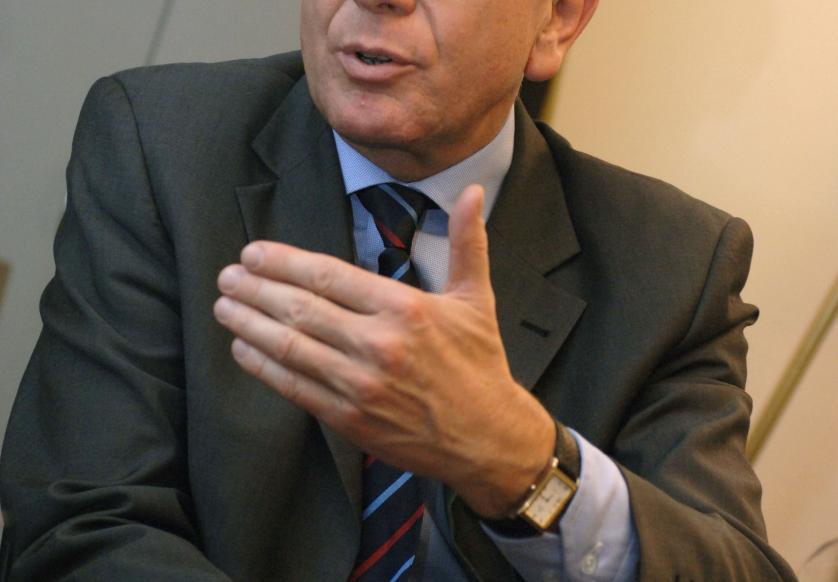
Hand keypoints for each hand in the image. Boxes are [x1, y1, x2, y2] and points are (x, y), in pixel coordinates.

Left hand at [213, 185, 554, 516]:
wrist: (487, 436)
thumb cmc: (480, 363)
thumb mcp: (476, 298)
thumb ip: (467, 242)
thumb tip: (471, 191)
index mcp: (405, 308)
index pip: (328, 275)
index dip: (283, 262)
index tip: (254, 254)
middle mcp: (378, 344)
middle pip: (300, 308)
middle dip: (255, 289)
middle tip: (227, 276)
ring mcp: (360, 384)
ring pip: (290, 346)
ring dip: (249, 324)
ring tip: (224, 306)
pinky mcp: (349, 418)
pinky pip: (295, 387)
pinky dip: (263, 366)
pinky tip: (243, 348)